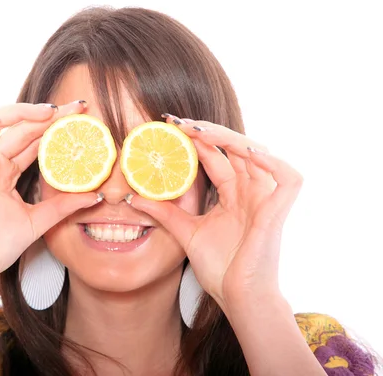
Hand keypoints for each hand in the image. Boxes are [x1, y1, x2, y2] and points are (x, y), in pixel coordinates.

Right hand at [0, 101, 100, 288]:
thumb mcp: (39, 221)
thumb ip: (63, 205)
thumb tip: (96, 195)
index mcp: (7, 171)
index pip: (35, 139)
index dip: (56, 125)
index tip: (83, 115)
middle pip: (19, 126)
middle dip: (48, 113)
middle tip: (77, 107)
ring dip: (17, 112)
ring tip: (47, 112)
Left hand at [129, 117, 302, 311]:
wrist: (237, 297)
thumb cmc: (219, 268)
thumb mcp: (185, 233)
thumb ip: (164, 213)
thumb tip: (133, 197)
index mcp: (231, 194)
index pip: (214, 157)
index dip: (195, 140)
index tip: (168, 127)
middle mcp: (249, 191)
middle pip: (233, 149)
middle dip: (207, 132)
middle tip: (179, 123)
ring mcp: (265, 199)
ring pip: (257, 154)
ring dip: (230, 139)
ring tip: (199, 131)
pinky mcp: (279, 211)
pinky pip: (288, 178)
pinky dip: (272, 162)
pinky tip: (246, 152)